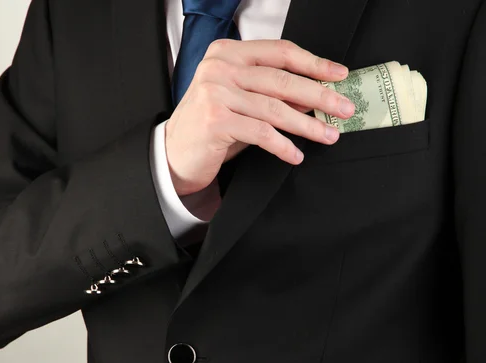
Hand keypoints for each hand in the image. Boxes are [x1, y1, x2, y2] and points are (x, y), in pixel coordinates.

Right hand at [165, 39, 354, 195]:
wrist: (173, 152)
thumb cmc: (209, 124)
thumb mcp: (238, 98)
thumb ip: (268, 91)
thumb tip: (315, 96)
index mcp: (227, 53)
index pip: (279, 52)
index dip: (314, 63)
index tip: (339, 75)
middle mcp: (220, 68)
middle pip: (282, 79)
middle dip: (319, 96)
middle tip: (344, 108)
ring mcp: (215, 93)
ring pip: (275, 108)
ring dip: (307, 125)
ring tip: (328, 135)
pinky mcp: (215, 120)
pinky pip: (261, 132)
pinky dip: (283, 146)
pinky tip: (295, 155)